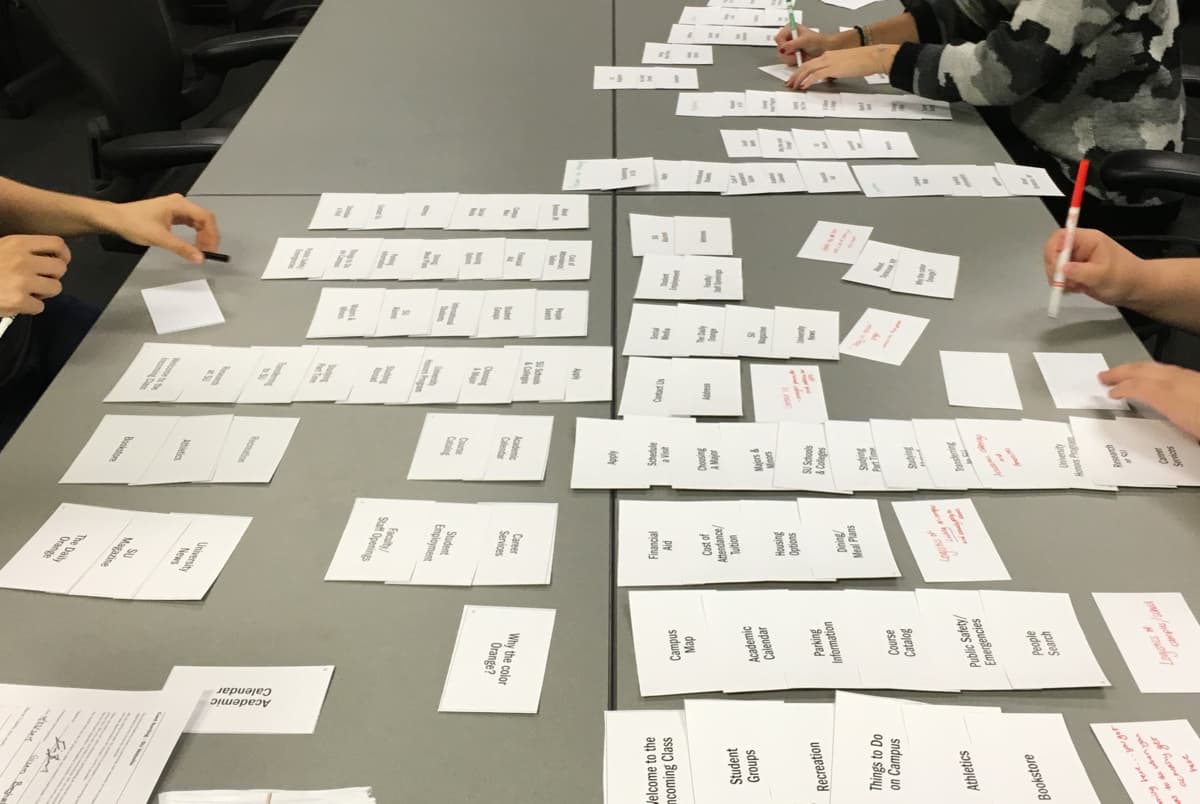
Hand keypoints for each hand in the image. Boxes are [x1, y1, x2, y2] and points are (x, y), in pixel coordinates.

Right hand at [0, 235, 69, 315]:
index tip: (58, 261)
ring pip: (55, 288)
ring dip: (44, 292)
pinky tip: (18, 302)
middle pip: (60, 268)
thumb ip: (23, 250)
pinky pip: (40, 307)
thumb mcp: (2, 248)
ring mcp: (22, 281)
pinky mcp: (18, 301)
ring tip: (28, 291)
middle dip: (53, 276)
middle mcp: (23, 260)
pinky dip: (31, 307)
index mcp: (18, 243)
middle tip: (39, 280)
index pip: (57, 244)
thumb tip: (48, 257)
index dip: (63, 254)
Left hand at [102, 193, 219, 263]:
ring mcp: (175, 208)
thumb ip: (182, 248)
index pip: (205, 217)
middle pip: (204, 218)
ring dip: (202, 235)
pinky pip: (189, 223)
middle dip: (208, 236)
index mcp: (179, 204)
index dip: (212, 234)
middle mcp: (180, 203)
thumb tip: (201, 259)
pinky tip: (192, 244)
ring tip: (201, 250)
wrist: (115, 219)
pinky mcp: (171, 214)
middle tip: (207, 253)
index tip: (211, 250)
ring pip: (197, 221)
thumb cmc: (135, 224)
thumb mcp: (159, 238)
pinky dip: (194, 233)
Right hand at [775, 25, 835, 65]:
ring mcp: (788, 47)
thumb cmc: (818, 41)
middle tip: (796, 53)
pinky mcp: (790, 55)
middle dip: (788, 53)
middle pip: (779, 48)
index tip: (790, 49)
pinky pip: (786, 60)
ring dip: (790, 58)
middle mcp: (788, 37)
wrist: (824, 49)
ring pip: (782, 56)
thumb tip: (783, 48)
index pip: (778, 38)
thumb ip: (793, 44)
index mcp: (790, 29)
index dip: (783, 45)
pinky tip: (799, 58)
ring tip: (799, 55)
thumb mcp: (805, 40)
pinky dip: (792, 61)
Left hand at [785, 45, 897, 89]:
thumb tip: (830, 77)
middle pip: (805, 65)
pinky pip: (816, 75)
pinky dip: (808, 80)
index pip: (810, 63)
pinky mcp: (833, 68)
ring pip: (808, 69)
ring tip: (793, 86)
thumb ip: (835, 70)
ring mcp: (829, 62)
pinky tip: (804, 86)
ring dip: (798, 79)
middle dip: (795, 75)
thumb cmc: (863, 61)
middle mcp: (826, 57)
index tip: (795, 78)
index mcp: (829, 55)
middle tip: (789, 84)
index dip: (800, 71)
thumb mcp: (845, 65)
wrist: (872, 57)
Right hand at [1043, 228, 1142, 307]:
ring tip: (1076, 286)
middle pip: (1054, 252)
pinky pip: (1060, 276)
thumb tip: (1062, 269)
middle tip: (1064, 282)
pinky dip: (1064, 285)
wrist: (1136, 289)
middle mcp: (1081, 247)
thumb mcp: (1103, 276)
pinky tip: (1076, 289)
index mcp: (1088, 240)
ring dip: (1060, 279)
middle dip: (1055, 269)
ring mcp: (1078, 260)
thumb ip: (1080, 272)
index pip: (1061, 237)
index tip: (1057, 268)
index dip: (1053, 251)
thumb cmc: (1126, 278)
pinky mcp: (1076, 271)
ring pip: (1055, 266)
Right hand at [1101, 361, 1199, 438]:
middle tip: (1105, 375)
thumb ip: (1162, 430)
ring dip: (1138, 369)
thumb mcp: (1182, 432)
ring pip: (1157, 367)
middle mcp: (1178, 380)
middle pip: (1143, 369)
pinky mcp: (1197, 379)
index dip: (1120, 389)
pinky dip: (1155, 372)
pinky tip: (1157, 379)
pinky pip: (1170, 370)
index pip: (1136, 386)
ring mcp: (1190, 377)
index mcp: (1168, 394)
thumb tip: (1149, 438)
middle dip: (1121, 371)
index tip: (1110, 392)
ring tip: (1127, 374)